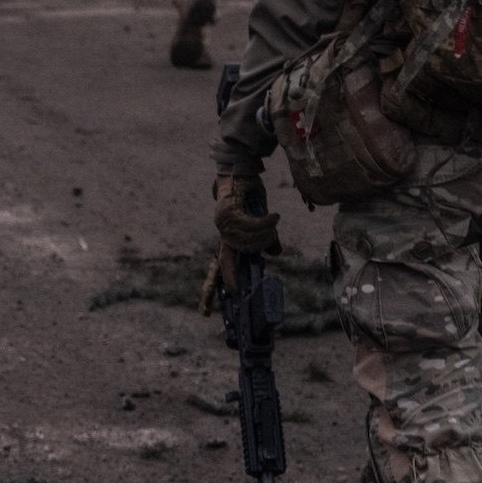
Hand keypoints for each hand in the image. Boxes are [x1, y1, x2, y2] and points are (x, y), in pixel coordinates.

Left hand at [199, 166, 280, 312]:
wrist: (240, 169)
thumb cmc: (248, 194)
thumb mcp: (260, 219)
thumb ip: (265, 237)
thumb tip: (274, 253)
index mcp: (227, 239)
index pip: (218, 268)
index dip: (211, 291)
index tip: (207, 313)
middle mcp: (222, 234)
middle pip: (226, 261)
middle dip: (236, 270)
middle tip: (255, 264)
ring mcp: (223, 224)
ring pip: (247, 242)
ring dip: (264, 236)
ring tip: (273, 224)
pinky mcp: (229, 212)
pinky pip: (251, 226)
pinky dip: (265, 223)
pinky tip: (274, 216)